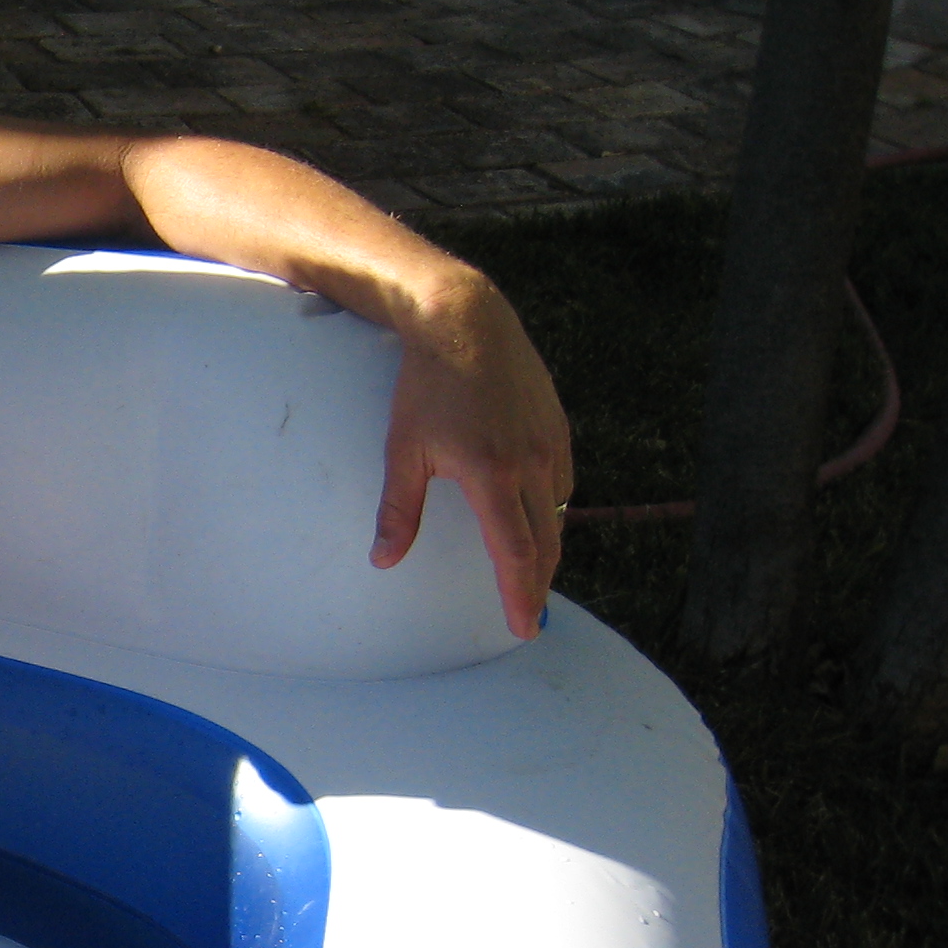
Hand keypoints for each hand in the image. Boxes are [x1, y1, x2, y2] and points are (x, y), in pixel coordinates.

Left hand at [372, 278, 573, 640]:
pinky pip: (563, 480)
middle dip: (539, 583)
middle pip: (546, 541)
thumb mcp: (403, 448)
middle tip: (530, 615)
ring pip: (558, 511)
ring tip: (532, 573)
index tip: (523, 626)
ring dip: (548, 546)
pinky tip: (537, 517)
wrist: (464, 320)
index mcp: (493, 475)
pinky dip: (552, 507)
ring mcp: (551, 442)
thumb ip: (398, 510)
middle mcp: (532, 463)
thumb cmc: (425, 385)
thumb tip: (384, 560)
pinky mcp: (558, 424)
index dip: (522, 595)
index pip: (516, 553)